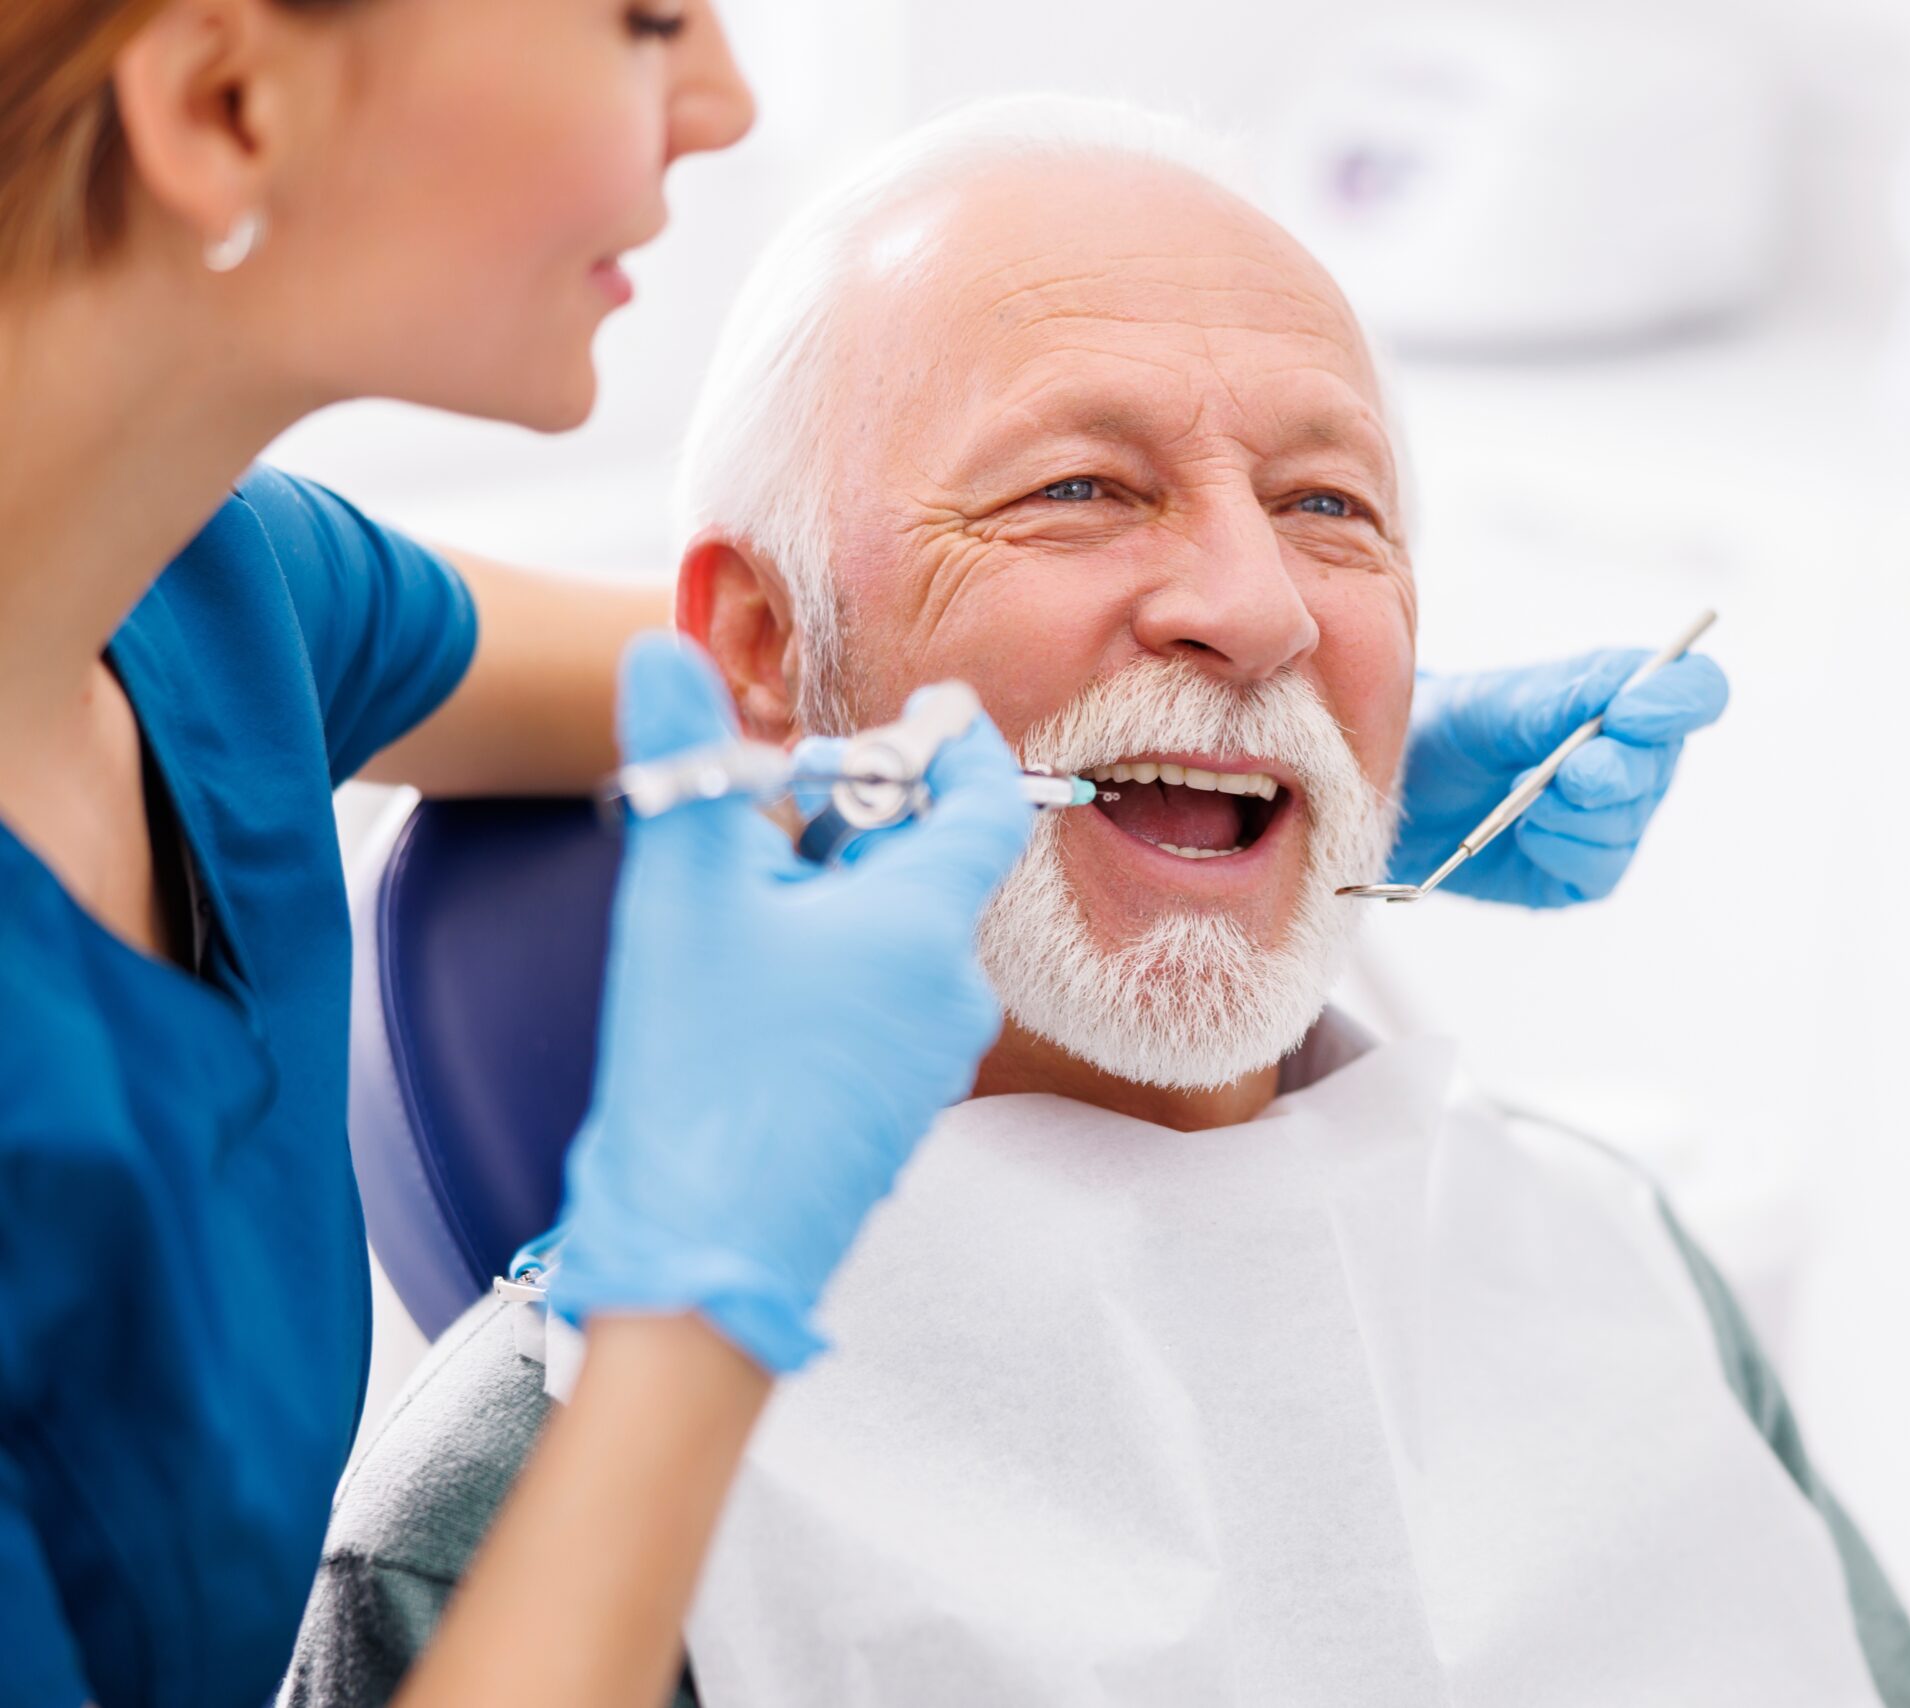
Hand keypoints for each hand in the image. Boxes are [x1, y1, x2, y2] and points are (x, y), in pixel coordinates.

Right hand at [545, 635, 1033, 1371]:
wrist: (704, 1261)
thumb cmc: (705, 1074)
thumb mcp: (681, 896)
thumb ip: (682, 761)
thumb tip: (658, 644)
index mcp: (928, 927)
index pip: (986, 803)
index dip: (957, 743)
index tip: (923, 708)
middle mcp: (953, 991)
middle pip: (924, 866)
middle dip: (852, 824)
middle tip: (766, 810)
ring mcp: (928, 1059)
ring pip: (892, 936)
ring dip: (827, 900)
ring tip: (734, 913)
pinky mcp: (893, 1108)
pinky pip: (875, 1001)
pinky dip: (826, 967)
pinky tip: (746, 990)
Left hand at [1391, 649, 1728, 907]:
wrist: (1385, 791)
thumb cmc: (1444, 732)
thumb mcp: (1492, 703)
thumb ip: (1558, 700)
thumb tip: (1624, 701)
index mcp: (1619, 696)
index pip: (1693, 689)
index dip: (1681, 701)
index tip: (1631, 716)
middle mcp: (1628, 757)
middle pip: (1662, 764)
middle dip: (1613, 770)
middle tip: (1568, 774)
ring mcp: (1608, 818)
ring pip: (1627, 822)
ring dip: (1573, 812)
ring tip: (1520, 798)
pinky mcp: (1580, 870)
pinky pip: (1598, 868)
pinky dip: (1558, 847)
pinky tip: (1523, 833)